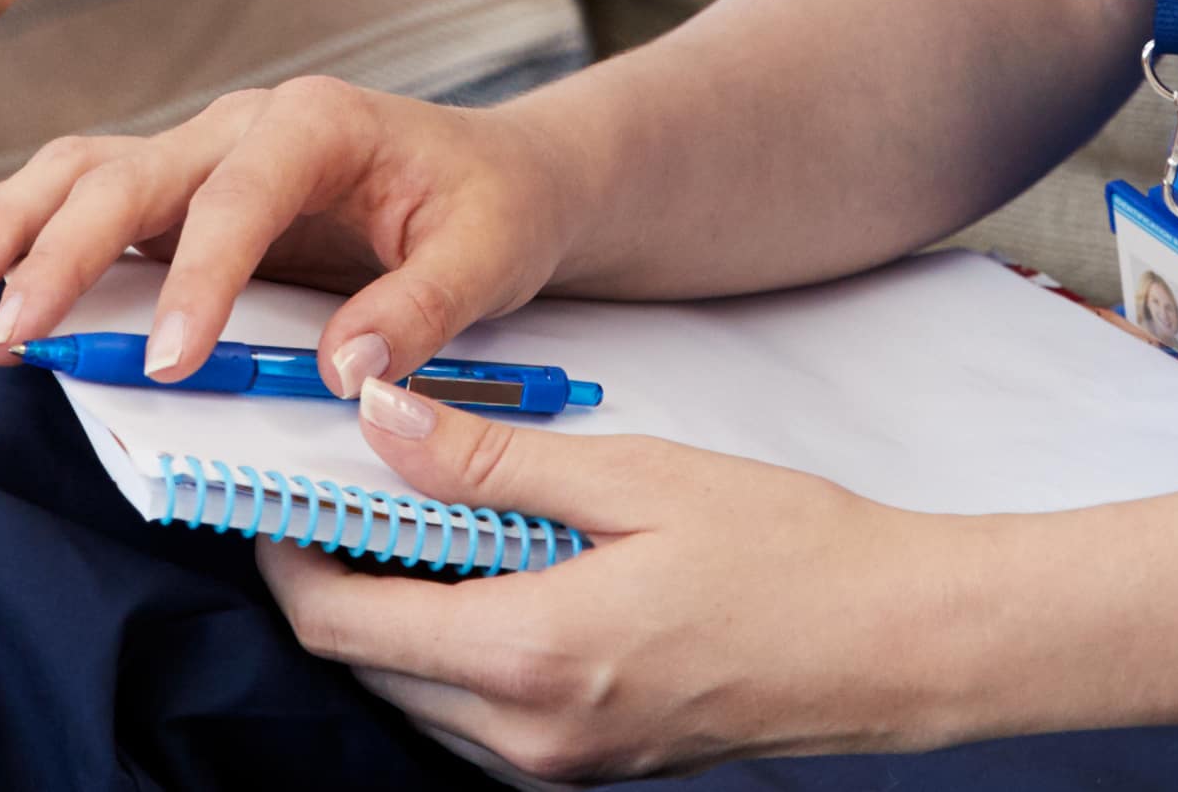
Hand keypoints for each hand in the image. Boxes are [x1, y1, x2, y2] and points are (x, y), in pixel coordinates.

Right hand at [0, 74, 583, 395]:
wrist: (499, 175)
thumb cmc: (492, 208)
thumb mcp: (488, 257)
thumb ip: (420, 311)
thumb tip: (348, 373)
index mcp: (316, 124)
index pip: (237, 197)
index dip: (195, 279)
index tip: (166, 363)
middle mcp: (241, 125)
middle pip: (126, 171)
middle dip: (57, 249)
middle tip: (5, 330)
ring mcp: (202, 154)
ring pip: (84, 169)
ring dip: (12, 225)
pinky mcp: (181, 192)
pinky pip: (87, 189)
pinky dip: (21, 216)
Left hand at [261, 379, 953, 778]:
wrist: (896, 644)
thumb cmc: (788, 551)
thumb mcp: (633, 476)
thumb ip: (492, 460)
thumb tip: (381, 421)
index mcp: (527, 654)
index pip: (340, 623)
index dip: (287, 555)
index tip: (281, 489)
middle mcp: (528, 733)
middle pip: (366, 664)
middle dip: (335, 580)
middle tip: (350, 487)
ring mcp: (560, 764)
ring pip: (416, 695)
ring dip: (397, 614)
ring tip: (430, 519)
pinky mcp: (592, 767)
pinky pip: (478, 715)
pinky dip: (457, 646)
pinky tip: (498, 574)